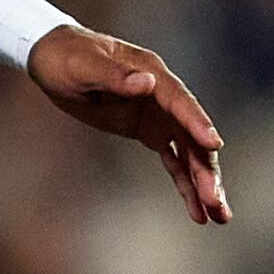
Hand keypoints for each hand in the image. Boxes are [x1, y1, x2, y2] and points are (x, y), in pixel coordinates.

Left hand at [30, 25, 230, 225]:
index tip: (214, 145)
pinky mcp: (149, 131)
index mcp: (151, 74)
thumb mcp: (82, 67)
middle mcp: (163, 96)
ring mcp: (159, 115)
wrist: (53, 56)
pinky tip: (197, 211)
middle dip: (206, 168)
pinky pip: (173, 160)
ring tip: (220, 216)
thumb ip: (113, 76)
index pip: (180, 101)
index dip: (197, 122)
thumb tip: (147, 83)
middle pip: (192, 135)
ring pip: (189, 152)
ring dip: (203, 183)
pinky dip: (184, 183)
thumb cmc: (65, 58)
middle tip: (217, 201)